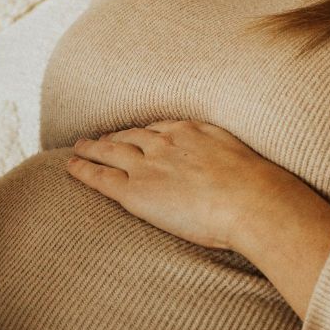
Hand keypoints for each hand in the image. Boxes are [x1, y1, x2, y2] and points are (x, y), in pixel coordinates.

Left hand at [65, 119, 285, 250]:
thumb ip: (227, 156)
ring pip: (110, 151)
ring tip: (79, 148)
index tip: (135, 134)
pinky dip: (83, 169)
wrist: (250, 201)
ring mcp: (148, 166)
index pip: (159, 128)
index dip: (143, 132)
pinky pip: (101, 177)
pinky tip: (71, 166)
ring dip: (92, 148)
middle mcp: (165, 143)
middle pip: (131, 136)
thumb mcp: (244, 159)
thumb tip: (233, 167)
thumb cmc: (258, 188)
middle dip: (114, 136)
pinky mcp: (136, 191)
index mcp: (191, 132)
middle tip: (100, 138)